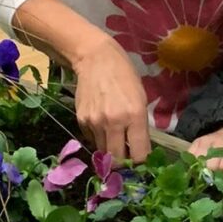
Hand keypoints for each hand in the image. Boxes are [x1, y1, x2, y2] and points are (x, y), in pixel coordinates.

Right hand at [73, 34, 150, 161]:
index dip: (141, 161)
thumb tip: (138, 151)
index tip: (141, 159)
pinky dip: (98, 139)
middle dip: (123, 162)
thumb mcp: (140, 99)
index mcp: (135, 116)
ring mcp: (95, 123)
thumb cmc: (124, 76)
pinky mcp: (81, 121)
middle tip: (126, 157)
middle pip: (117, 160)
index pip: (139, 155)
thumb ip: (140, 126)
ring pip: (103, 152)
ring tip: (115, 138)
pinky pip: (92, 140)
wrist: (95, 59)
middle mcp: (114, 123)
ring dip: (110, 151)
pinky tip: (102, 124)